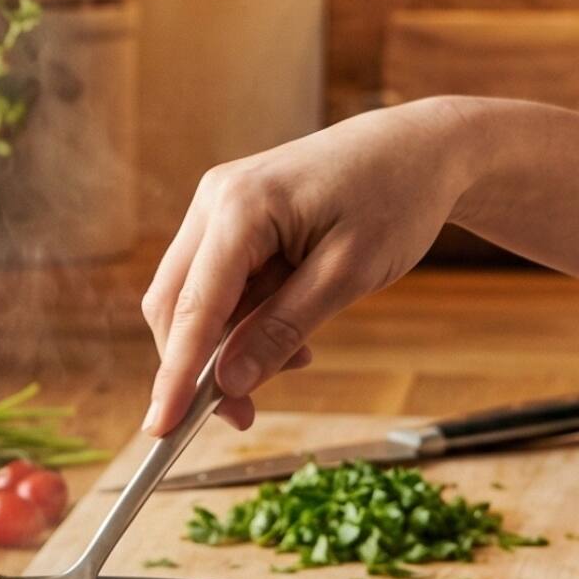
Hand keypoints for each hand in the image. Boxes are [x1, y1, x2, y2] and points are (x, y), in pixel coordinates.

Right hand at [139, 99, 472, 435]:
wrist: (419, 147)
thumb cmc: (394, 199)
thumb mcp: (348, 274)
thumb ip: (282, 329)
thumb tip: (227, 383)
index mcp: (242, 206)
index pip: (193, 308)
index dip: (174, 376)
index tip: (160, 431)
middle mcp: (216, 198)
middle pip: (175, 303)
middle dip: (197, 366)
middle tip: (244, 415)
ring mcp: (220, 202)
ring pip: (193, 295)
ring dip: (226, 342)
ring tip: (296, 359)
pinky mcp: (233, 213)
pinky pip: (218, 279)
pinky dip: (242, 317)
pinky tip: (290, 332)